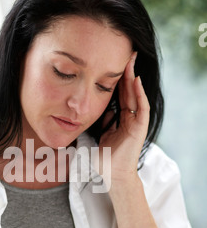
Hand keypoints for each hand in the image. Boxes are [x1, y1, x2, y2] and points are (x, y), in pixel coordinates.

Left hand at [99, 52, 149, 184]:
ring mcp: (136, 122)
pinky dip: (139, 94)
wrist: (112, 175)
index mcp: (120, 118)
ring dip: (133, 77)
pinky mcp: (140, 128)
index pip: (119, 93)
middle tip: (125, 53)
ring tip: (130, 60)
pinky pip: (141, 107)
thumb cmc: (104, 158)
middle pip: (128, 90)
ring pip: (135, 95)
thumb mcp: (97, 134)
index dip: (115, 78)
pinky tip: (135, 80)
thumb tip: (87, 109)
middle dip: (126, 72)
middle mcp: (130, 117)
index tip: (109, 62)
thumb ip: (97, 121)